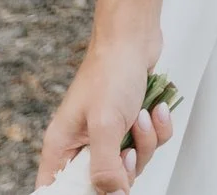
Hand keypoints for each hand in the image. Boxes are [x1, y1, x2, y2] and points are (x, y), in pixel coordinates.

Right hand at [37, 38, 174, 192]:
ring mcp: (108, 133)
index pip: (59, 189)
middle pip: (104, 181)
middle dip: (126, 166)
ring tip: (140, 116)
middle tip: (127, 146)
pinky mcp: (130, 122)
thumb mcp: (105, 124)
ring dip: (145, 141)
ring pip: (132, 162)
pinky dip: (157, 128)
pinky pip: (149, 143)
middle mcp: (83, 143)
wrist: (134, 37)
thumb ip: (105, 166)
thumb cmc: (111, 70)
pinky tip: (154, 108)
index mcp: (63, 146)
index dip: (81, 193)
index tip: (103, 185)